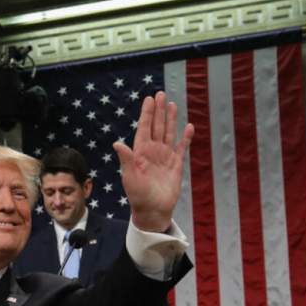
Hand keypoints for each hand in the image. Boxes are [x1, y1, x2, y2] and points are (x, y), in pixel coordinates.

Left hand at [113, 91, 194, 231]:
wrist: (153, 210)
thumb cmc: (138, 195)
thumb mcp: (129, 176)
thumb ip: (126, 159)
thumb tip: (117, 143)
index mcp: (140, 152)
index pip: (144, 128)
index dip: (147, 114)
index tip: (149, 99)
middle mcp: (153, 151)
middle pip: (157, 126)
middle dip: (159, 111)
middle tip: (161, 94)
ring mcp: (165, 157)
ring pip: (169, 133)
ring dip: (171, 120)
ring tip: (172, 104)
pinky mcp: (176, 165)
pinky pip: (182, 148)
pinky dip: (185, 138)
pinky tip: (188, 127)